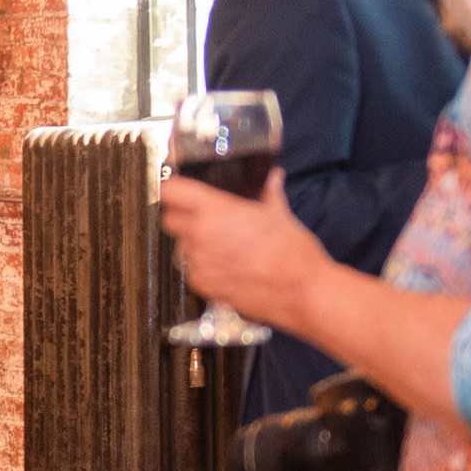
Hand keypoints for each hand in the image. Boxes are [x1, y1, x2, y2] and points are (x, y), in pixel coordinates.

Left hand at [160, 171, 332, 332]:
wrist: (301, 290)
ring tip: (220, 244)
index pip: (171, 191)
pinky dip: (202, 266)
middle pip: (169, 219)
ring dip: (192, 243)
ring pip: (179, 247)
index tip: (178, 188)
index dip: (173, 188)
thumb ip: (268, 193)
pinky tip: (225, 264)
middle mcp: (201, 236)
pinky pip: (191, 270)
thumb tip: (272, 179)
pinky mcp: (203, 286)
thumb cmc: (292, 254)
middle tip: (199, 216)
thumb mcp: (280, 214)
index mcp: (216, 211)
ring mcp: (199, 263)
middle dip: (180, 216)